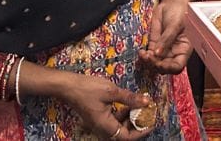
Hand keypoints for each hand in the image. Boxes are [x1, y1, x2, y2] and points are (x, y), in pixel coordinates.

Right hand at [22, 64, 151, 138]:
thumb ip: (130, 98)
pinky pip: (114, 122)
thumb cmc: (88, 88)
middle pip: (124, 134)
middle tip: (148, 113)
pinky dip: (123, 115)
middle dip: (138, 125)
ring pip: (120, 128)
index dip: (142, 131)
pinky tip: (129, 104)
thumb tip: (147, 102)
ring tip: (141, 107)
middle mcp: (102, 129)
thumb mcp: (112, 91)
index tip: (152, 122)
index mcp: (105, 126)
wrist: (68, 85)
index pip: (127, 137)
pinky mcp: (98, 118)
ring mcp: (100, 124)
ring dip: (131, 119)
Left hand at [139, 0, 196, 74]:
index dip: (168, 68)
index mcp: (184, 50)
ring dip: (148, 62)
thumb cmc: (180, 12)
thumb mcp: (175, 25)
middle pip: (165, 67)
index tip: (159, 63)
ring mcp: (163, 49)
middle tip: (148, 58)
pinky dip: (144, 56)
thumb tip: (157, 54)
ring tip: (143, 55)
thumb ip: (167, 39)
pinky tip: (141, 53)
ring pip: (155, 63)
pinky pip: (149, 55)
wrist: (172, 3)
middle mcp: (174, 52)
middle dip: (156, 65)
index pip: (177, 66)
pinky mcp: (154, 45)